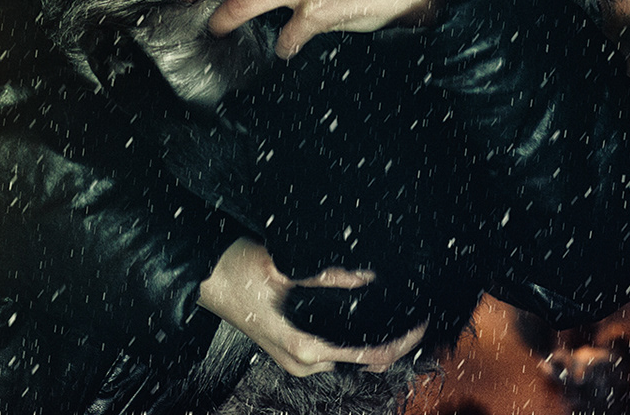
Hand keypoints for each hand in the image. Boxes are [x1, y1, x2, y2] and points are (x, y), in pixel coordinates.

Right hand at [197, 238, 425, 375]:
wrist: (207, 279)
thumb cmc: (239, 272)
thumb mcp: (288, 266)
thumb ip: (332, 277)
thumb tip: (372, 279)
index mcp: (306, 348)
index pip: (372, 354)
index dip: (403, 340)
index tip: (423, 321)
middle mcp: (304, 363)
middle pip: (365, 359)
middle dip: (391, 337)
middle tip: (413, 313)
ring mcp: (298, 362)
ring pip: (350, 355)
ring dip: (371, 337)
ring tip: (394, 314)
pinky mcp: (294, 354)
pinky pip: (334, 351)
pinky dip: (352, 338)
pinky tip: (362, 319)